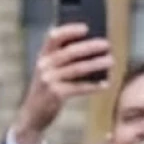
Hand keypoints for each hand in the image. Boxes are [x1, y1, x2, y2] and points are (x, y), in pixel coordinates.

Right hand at [14, 23, 112, 143]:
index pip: (53, 37)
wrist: (32, 115)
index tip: (86, 28)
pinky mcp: (55, 94)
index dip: (69, 30)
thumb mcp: (49, 72)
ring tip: (111, 61)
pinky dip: (93, 86)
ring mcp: (48, 80)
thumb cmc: (47, 90)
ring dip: (96, 64)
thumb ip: (63, 60)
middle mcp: (43, 66)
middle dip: (90, 47)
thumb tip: (93, 48)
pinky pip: (79, 87)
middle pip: (70, 52)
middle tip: (107, 44)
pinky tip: (105, 84)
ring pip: (77, 68)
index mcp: (42, 57)